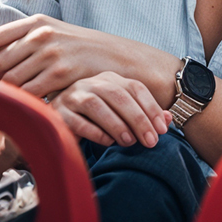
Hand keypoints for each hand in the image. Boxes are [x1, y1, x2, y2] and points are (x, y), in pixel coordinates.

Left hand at [0, 14, 172, 101]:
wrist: (121, 59)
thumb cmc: (87, 50)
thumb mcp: (56, 35)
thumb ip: (26, 42)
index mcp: (37, 22)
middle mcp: (42, 34)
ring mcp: (52, 53)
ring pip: (9, 82)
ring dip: (4, 98)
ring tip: (5, 107)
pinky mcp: (62, 73)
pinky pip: (29, 94)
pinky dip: (23, 105)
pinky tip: (27, 109)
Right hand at [51, 71, 171, 148]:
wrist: (53, 125)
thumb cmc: (92, 120)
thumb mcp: (119, 116)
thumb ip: (142, 115)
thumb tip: (168, 119)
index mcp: (108, 79)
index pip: (135, 88)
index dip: (151, 107)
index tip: (163, 129)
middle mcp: (90, 83)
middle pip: (118, 95)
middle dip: (138, 119)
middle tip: (150, 141)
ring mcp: (71, 96)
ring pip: (97, 105)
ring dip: (117, 124)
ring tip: (129, 142)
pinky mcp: (56, 112)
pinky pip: (77, 121)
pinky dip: (94, 132)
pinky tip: (106, 142)